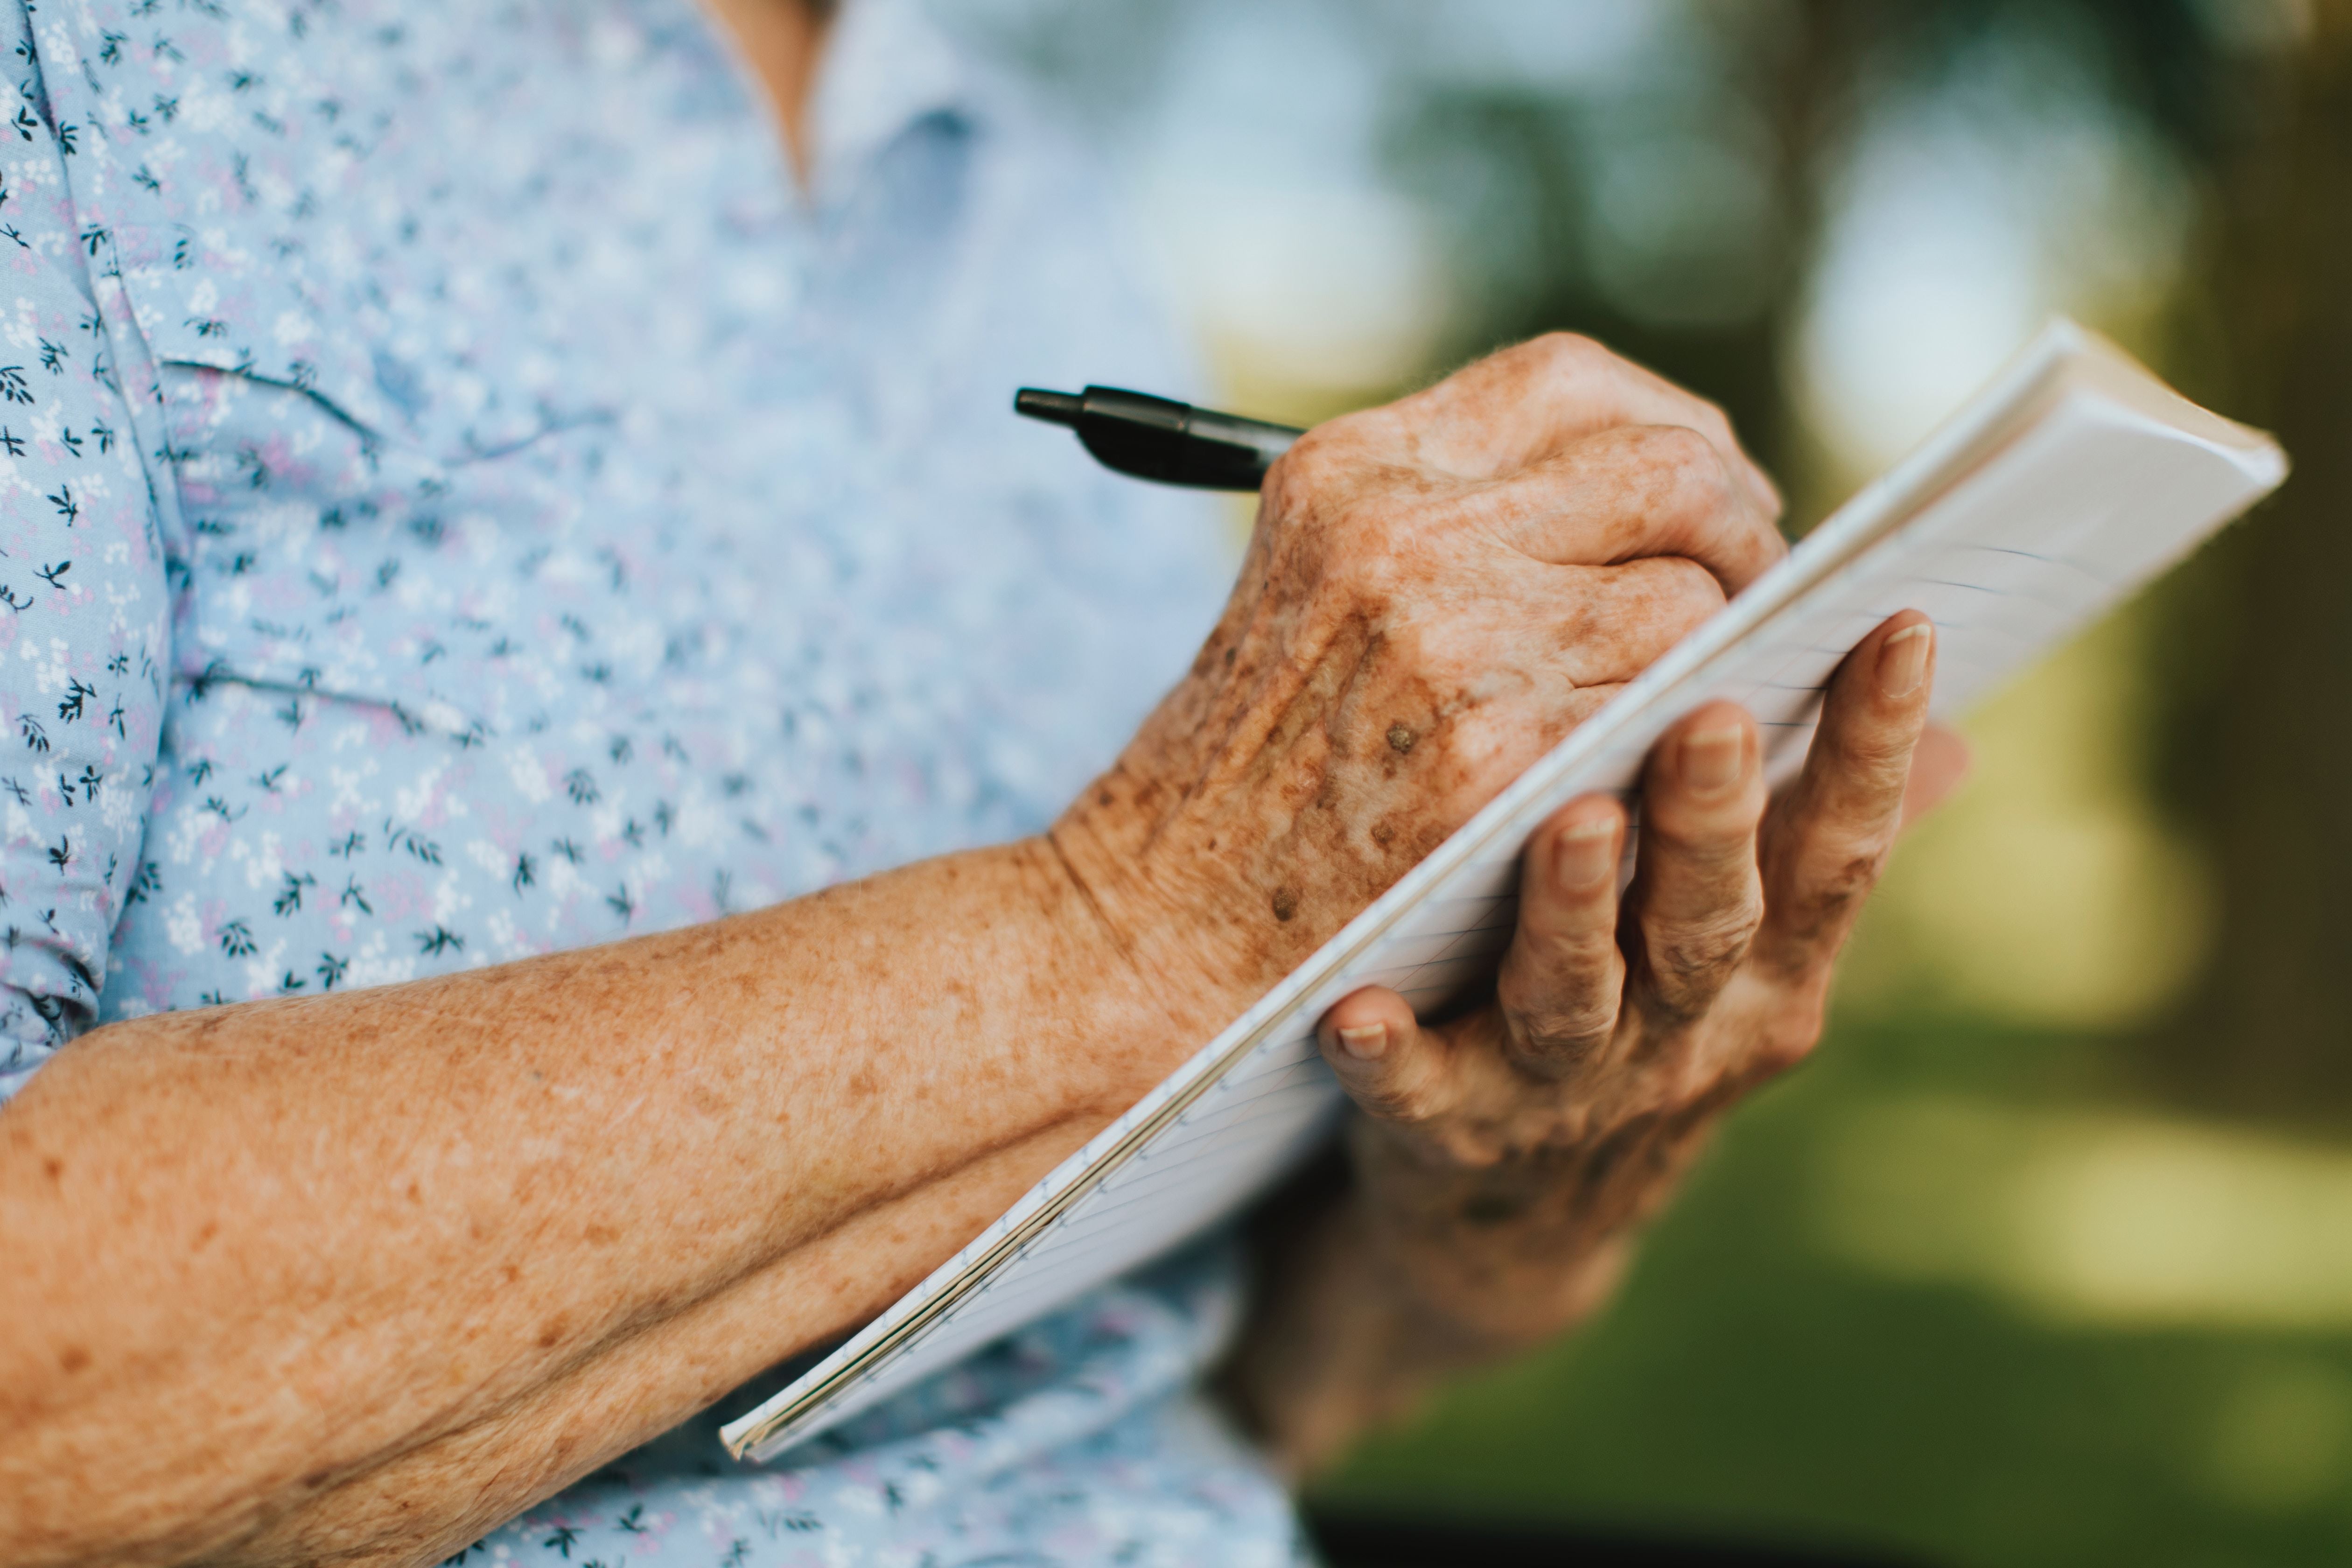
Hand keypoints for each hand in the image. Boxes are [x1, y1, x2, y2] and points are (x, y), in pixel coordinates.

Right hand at [1052, 335, 1787, 1044]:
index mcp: (1351, 469)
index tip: (1712, 487)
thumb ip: (1453, 520)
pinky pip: (1675, 711)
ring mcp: (1452, 639)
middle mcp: (1401, 529)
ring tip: (1706, 702)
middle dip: (1741, 529)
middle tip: (1755, 596)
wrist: (1153, 928)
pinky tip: (1668, 773)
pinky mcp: (1498, 758)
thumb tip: (1664, 482)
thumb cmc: (1246, 772)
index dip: (1674, 426)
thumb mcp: (1317, 589)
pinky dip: (1690, 741)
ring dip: (1725, 651)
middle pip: (1665, 467)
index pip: (1572, 378)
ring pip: (1691, 595)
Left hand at [1318, 610, 1964, 1350]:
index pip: (1835, 848)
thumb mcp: (1746, 955)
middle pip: (1710, 919)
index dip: (1873, 747)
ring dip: (1575, 915)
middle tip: (1712, 714)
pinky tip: (1354, 1012)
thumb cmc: (1643, 1029)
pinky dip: (1393, 1057)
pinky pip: (1421, 1094)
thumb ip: (1818, 848)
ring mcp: (1570, 1089)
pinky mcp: (1455, 1133)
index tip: (1897, 625)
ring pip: (1576, 999)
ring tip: (1571, 823)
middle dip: (1714, 820)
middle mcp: (1686, 1031)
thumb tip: (1951, 737)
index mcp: (1767, 969)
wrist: (1519, 1231)